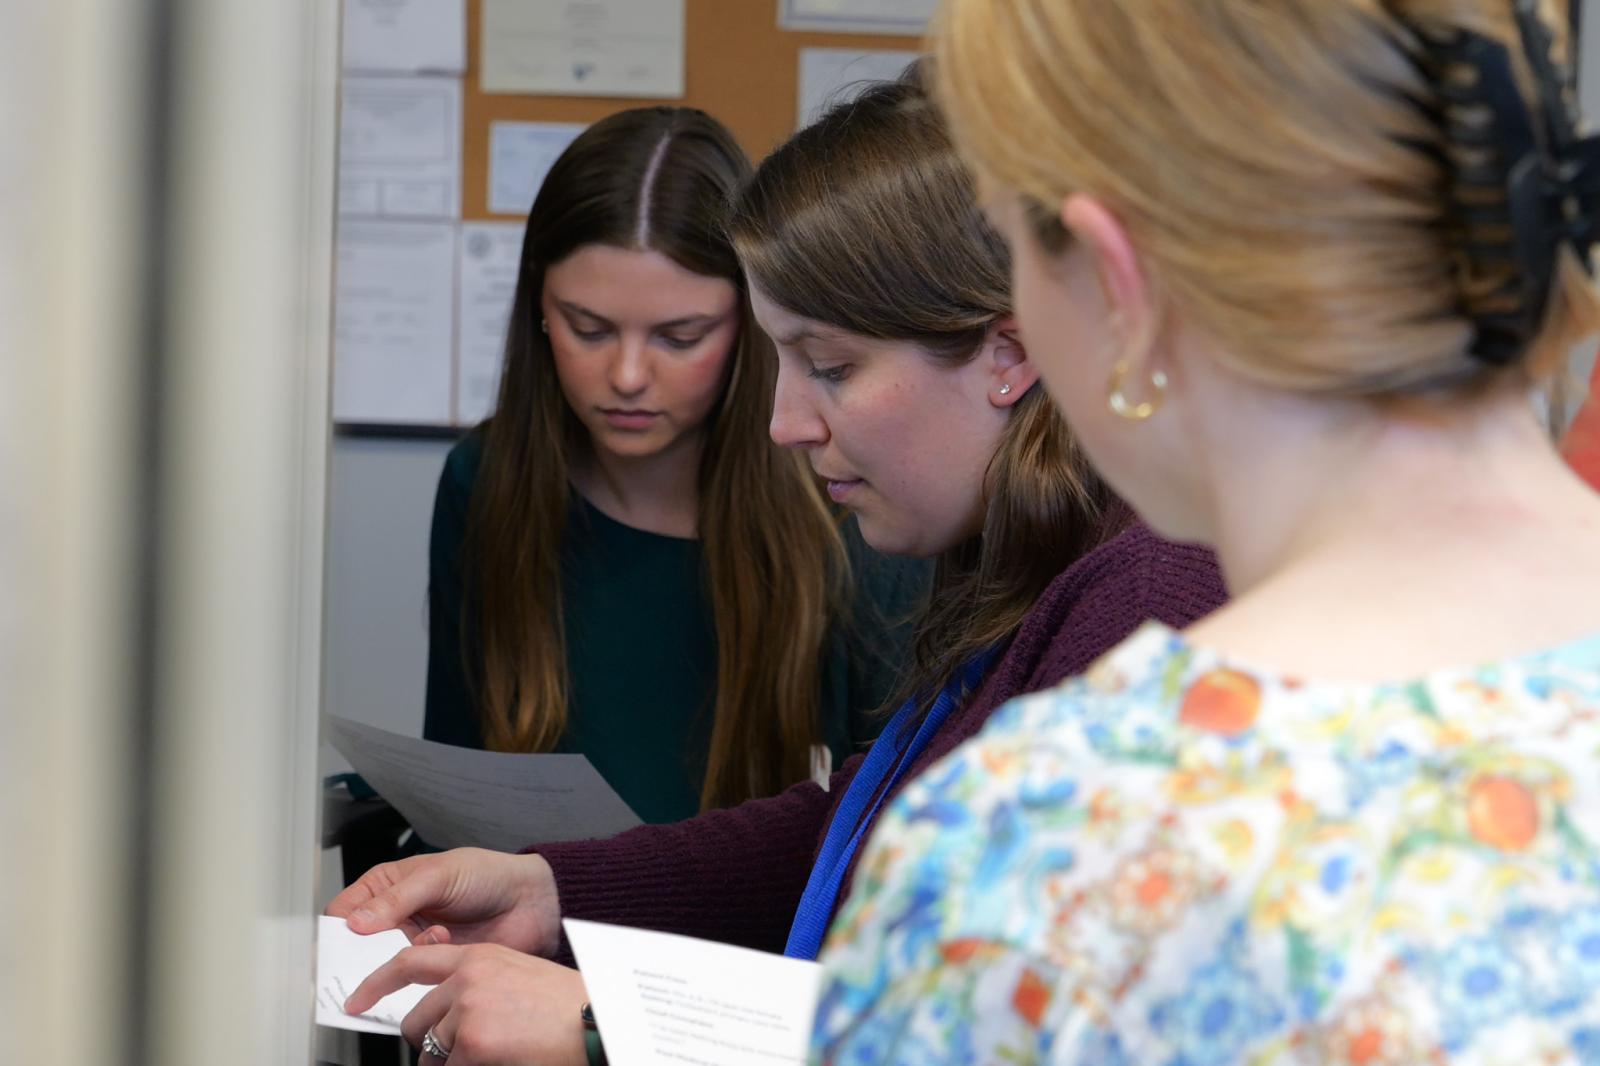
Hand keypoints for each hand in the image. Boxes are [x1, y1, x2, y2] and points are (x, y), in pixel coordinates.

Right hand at [327, 848, 561, 956]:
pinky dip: (422, 965)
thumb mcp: (438, 876)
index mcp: (388, 886)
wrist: (530, 901)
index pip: (344, 911)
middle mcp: (395, 917)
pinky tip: (443, 942)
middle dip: (361, 953)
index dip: (336, 929)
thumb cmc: (487, 875)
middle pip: (357, 945)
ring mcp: (412, 942)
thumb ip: (397, 899)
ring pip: (382, 964)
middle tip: (368, 957)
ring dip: (396, 958)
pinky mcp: (432, 965)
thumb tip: (357, 922)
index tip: (338, 945)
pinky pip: (411, 977)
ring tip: (419, 941)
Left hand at [344, 935, 589, 1065]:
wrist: (596, 1021)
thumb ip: (479, 986)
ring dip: (451, 1063)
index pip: (410, 963)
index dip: (376, 984)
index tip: (356, 1000)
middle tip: (462, 1053)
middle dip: (430, 1046)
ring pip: (430, 1052)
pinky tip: (500, 1060)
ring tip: (491, 1054)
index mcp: (478, 957)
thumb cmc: (568, 1006)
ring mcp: (467, 1009)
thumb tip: (448, 1016)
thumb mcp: (517, 978)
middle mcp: (466, 978)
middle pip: (415, 1021)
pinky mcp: (472, 1041)